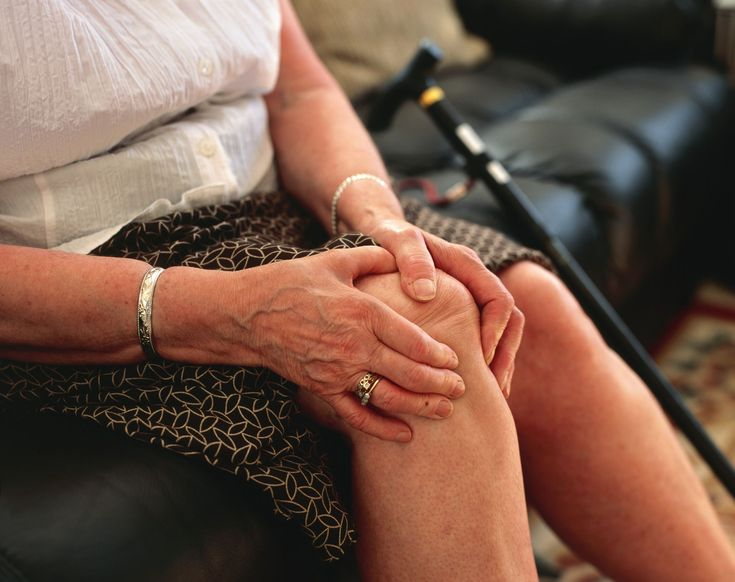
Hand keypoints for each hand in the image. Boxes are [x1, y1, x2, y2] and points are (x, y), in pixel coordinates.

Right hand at [245, 246, 463, 441]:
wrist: (247, 314)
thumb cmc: (291, 283)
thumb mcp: (335, 261)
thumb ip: (374, 257)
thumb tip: (402, 254)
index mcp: (363, 312)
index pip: (412, 340)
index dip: (439, 355)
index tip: (457, 360)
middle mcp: (354, 346)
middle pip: (408, 372)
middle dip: (439, 384)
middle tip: (462, 389)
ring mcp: (337, 371)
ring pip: (388, 396)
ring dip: (420, 406)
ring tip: (445, 411)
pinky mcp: (322, 388)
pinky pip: (355, 414)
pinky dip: (381, 427)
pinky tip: (405, 433)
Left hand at [364, 218, 522, 397]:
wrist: (382, 231)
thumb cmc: (389, 238)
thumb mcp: (398, 241)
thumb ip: (411, 260)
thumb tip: (426, 294)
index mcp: (468, 265)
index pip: (498, 300)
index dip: (494, 331)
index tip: (481, 359)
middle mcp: (476, 281)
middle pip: (510, 322)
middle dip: (505, 357)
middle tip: (494, 392)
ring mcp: (471, 298)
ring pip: (502, 334)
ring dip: (500, 365)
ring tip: (491, 398)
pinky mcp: (461, 313)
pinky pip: (483, 339)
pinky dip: (484, 364)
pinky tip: (472, 389)